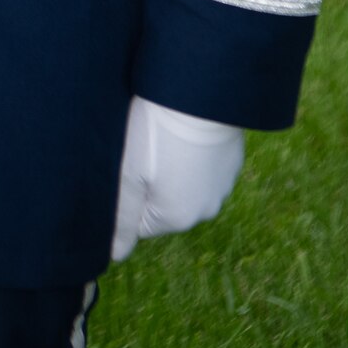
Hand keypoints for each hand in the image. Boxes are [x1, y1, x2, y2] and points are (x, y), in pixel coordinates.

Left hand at [110, 97, 244, 261]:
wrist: (201, 91)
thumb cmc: (156, 130)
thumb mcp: (128, 174)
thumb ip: (121, 220)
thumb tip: (114, 256)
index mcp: (176, 218)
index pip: (140, 222)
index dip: (130, 192)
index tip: (130, 162)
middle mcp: (205, 211)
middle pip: (164, 204)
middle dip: (152, 181)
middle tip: (146, 145)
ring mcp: (223, 186)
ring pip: (185, 185)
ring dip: (173, 167)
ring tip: (165, 135)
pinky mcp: (233, 161)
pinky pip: (204, 167)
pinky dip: (192, 154)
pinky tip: (186, 130)